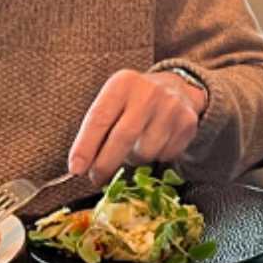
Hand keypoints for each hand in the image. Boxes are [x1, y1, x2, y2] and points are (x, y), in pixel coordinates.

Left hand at [67, 69, 204, 180]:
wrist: (176, 89)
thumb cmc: (134, 101)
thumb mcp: (113, 103)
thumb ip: (98, 129)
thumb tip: (81, 166)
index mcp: (123, 83)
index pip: (99, 118)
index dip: (85, 147)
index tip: (76, 169)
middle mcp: (148, 92)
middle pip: (123, 137)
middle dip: (105, 163)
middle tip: (95, 178)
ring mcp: (171, 107)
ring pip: (144, 152)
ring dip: (134, 159)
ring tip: (134, 146)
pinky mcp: (187, 123)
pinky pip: (164, 155)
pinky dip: (155, 156)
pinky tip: (155, 141)